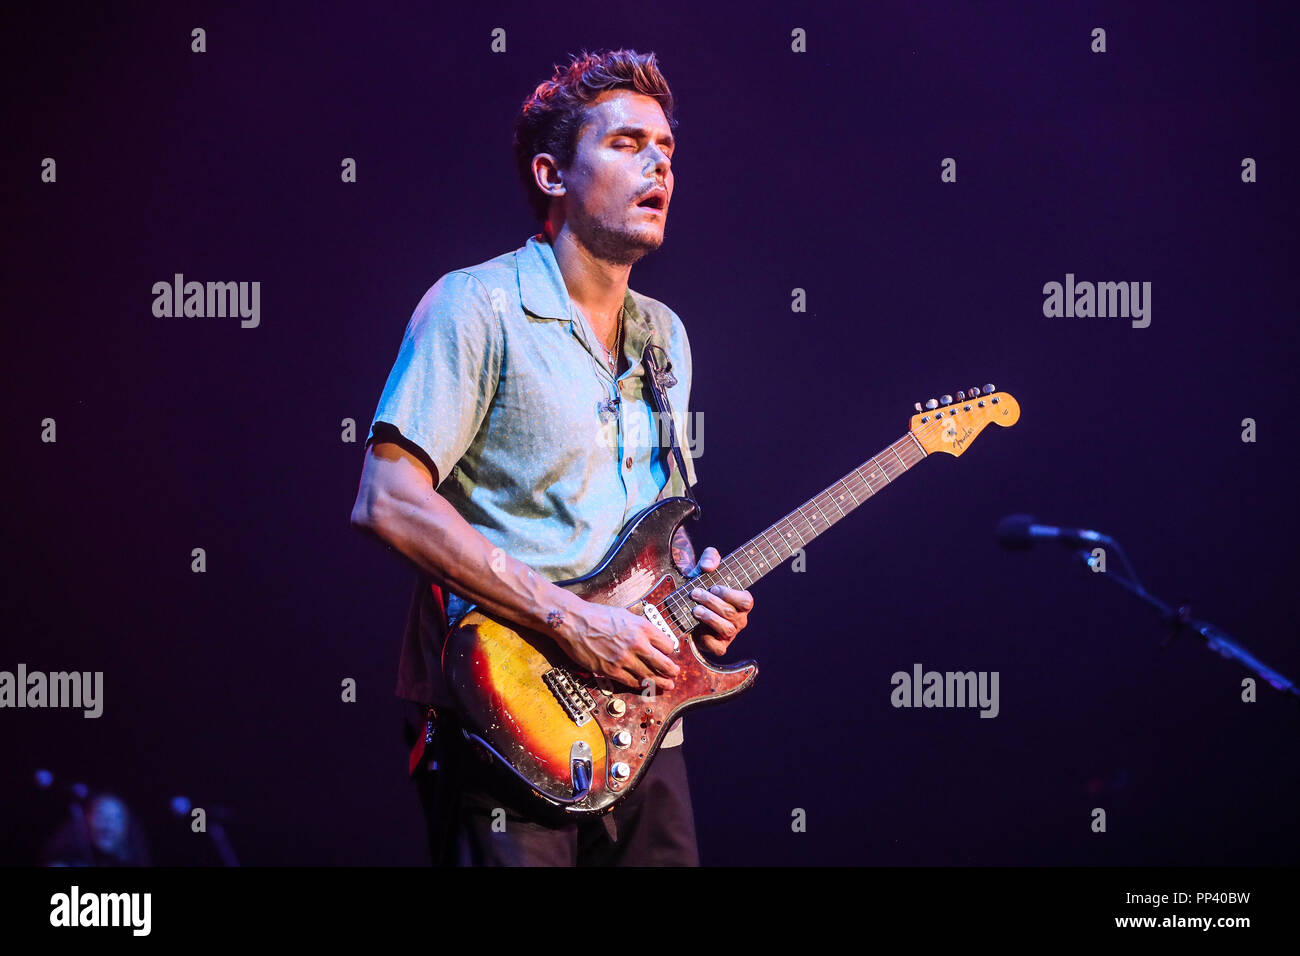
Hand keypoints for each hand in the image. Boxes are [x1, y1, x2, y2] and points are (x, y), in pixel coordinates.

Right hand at [558, 600, 680, 692]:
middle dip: (672, 671)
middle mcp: (637, 643)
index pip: (667, 645)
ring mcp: (624, 658)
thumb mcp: (625, 614)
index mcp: (642, 627)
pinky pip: (631, 681)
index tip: (668, 654)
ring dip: (660, 682)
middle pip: (663, 663)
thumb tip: (651, 637)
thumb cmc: (597, 615)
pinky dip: (639, 684)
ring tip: (667, 685)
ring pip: (649, 676)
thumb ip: (640, 627)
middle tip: (675, 674)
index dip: (669, 651)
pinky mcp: (611, 670)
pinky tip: (644, 685)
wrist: (574, 621)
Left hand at [684, 546, 753, 655]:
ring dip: (709, 617)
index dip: (730, 594)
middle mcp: (739, 619)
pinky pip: (718, 647)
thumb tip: (709, 566)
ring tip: (694, 609)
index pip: (746, 601)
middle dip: (711, 602)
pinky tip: (696, 628)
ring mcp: (730, 634)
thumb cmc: (702, 587)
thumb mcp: (704, 568)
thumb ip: (710, 557)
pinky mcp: (719, 647)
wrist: (686, 610)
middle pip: (730, 613)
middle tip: (695, 593)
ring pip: (726, 629)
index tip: (714, 587)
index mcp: (741, 603)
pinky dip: (707, 639)